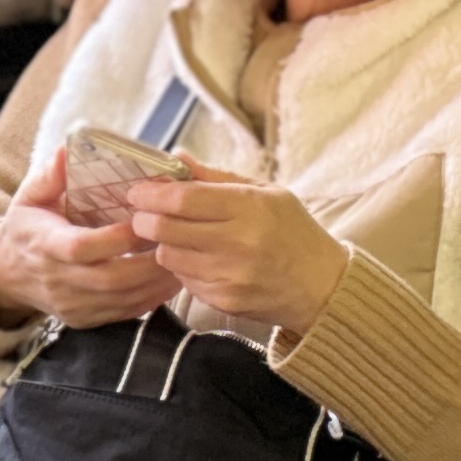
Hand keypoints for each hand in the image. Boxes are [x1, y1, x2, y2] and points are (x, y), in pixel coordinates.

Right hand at [0, 147, 184, 328]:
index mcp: (43, 245)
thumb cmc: (27, 226)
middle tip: (177, 239)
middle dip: (149, 262)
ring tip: (183, 257)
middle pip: (110, 279)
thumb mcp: (30, 195)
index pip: (81, 248)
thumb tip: (70, 149)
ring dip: (158, 281)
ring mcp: (72, 305)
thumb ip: (51, 174)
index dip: (115, 238)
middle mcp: (57, 281)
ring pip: (123, 300)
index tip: (143, 220)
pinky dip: (153, 298)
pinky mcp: (84, 319)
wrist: (7, 274)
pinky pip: (125, 313)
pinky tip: (170, 279)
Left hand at [120, 177, 350, 338]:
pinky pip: (183, 280)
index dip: (152, 194)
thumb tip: (177, 158)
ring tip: (176, 236)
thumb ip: (216, 176)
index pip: (183, 199)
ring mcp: (229, 276)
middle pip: (166, 229)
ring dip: (163, 244)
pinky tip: (198, 259)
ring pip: (168, 256)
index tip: (138, 191)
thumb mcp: (266, 193)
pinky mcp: (223, 301)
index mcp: (249, 208)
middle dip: (144, 219)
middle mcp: (238, 243)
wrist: (322, 286)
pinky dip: (182, 267)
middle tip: (142, 213)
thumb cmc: (293, 232)